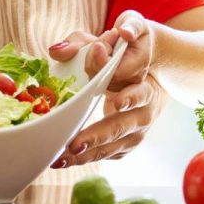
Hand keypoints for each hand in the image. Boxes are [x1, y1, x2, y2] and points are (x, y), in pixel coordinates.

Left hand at [48, 11, 162, 166]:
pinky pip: (105, 155)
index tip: (116, 102)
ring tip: (61, 157)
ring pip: (113, 147)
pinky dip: (84, 159)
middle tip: (75, 143)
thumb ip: (81, 43)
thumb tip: (58, 50)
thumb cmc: (118, 61)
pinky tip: (62, 160)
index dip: (129, 98)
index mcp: (145, 87)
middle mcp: (144, 113)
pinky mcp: (124, 146)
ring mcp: (135, 133)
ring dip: (87, 154)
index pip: (141, 93)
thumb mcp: (103, 44)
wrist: (143, 82)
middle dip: (98, 136)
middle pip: (123, 126)